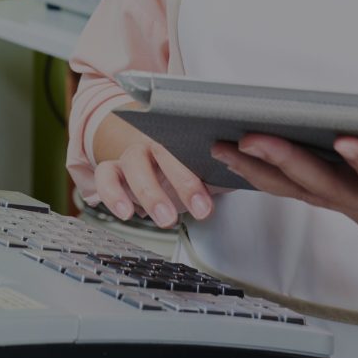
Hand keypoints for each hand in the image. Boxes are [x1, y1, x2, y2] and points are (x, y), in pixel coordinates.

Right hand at [88, 114, 212, 229]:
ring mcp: (131, 156)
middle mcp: (153, 142)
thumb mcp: (208, 169)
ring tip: (164, 219)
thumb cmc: (185, 166)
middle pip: (160, 152)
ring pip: (130, 164)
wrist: (153, 159)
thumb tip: (251, 172)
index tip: (206, 206)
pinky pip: (105, 177)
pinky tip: (126, 213)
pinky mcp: (112, 171)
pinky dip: (111, 194)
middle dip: (179, 184)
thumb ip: (224, 170)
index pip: (188, 146)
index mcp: (179, 137)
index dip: (195, 177)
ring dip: (146, 193)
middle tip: (194, 213)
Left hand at [212, 134, 357, 313]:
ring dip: (262, 170)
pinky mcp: (353, 206)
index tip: (348, 140)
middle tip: (252, 137)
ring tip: (222, 146)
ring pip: (305, 190)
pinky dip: (268, 176)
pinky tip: (237, 159)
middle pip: (328, 186)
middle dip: (288, 161)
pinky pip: (303, 191)